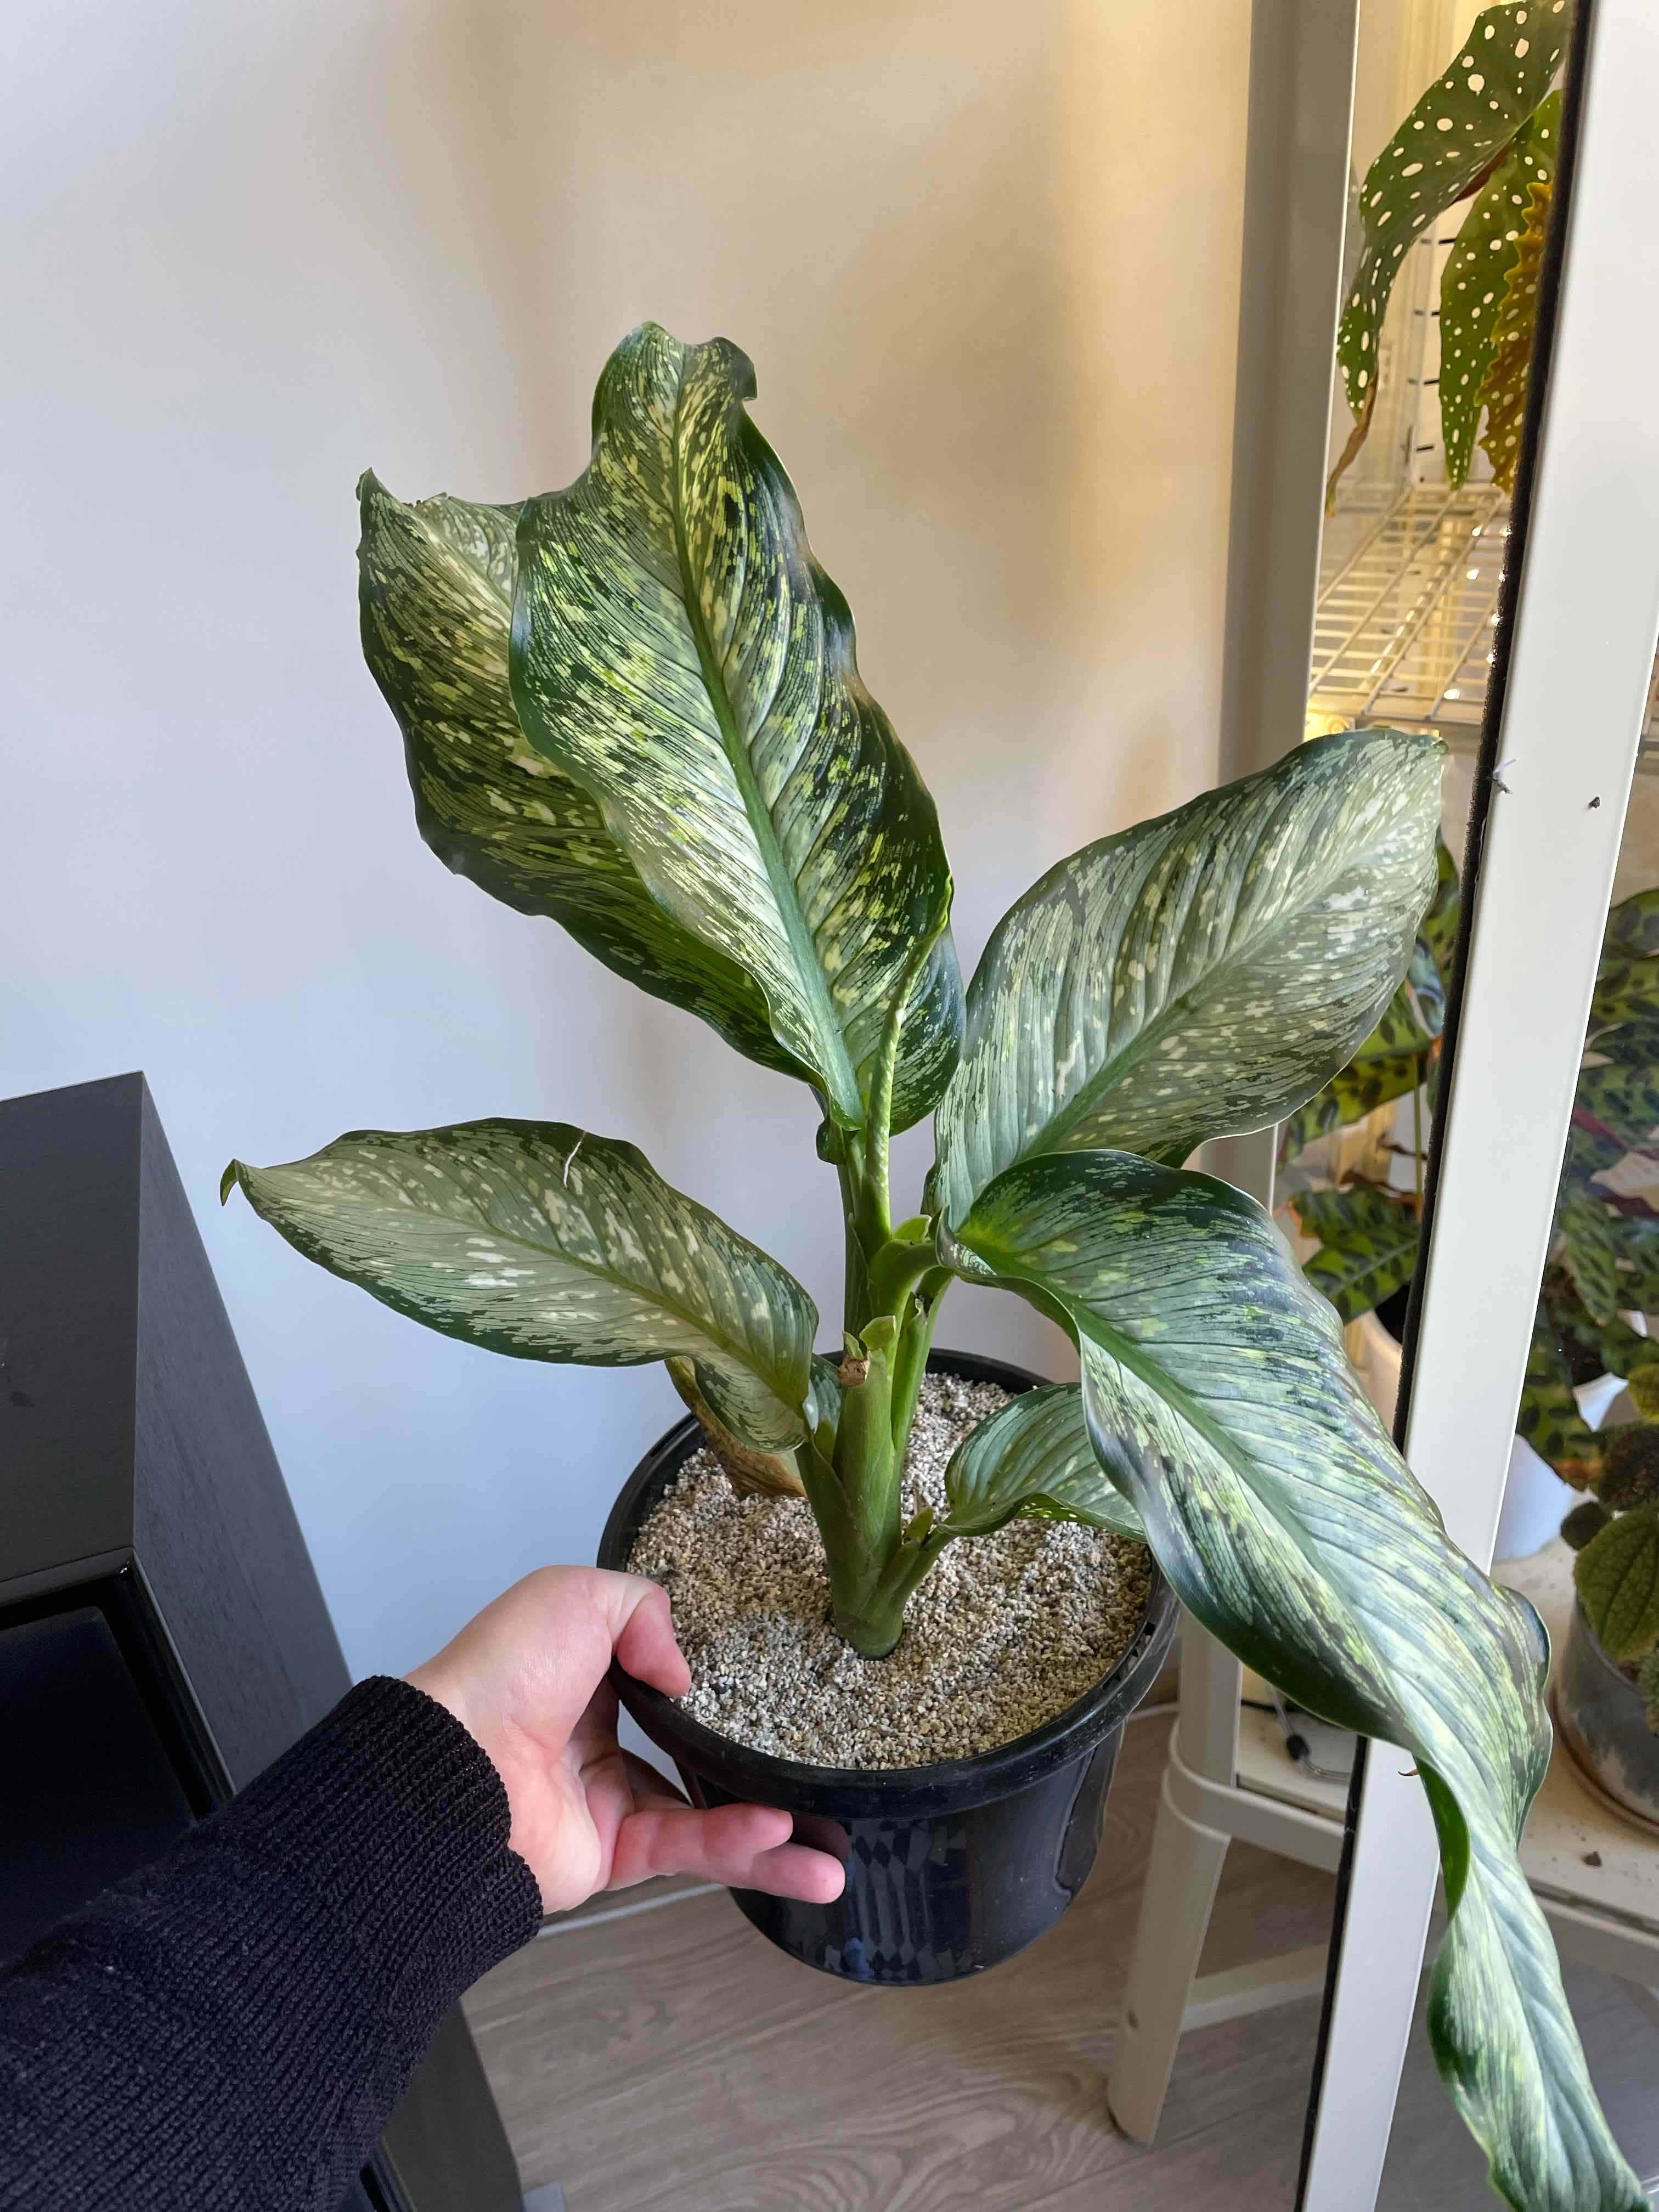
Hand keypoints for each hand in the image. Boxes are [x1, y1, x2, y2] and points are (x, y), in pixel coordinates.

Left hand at [405, 1565, 845, 1915]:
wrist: (455, 1769)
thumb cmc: (503, 1674)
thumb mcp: (575, 1596)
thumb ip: (642, 1612)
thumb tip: (685, 1674)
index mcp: (584, 1679)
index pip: (662, 1682)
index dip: (714, 1686)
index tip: (774, 1688)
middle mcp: (596, 1744)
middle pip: (695, 1756)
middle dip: (759, 1772)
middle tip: (817, 1777)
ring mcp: (605, 1805)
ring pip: (704, 1817)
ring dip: (770, 1833)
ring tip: (836, 1852)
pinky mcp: (607, 1857)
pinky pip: (685, 1850)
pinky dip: (738, 1847)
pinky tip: (785, 1840)